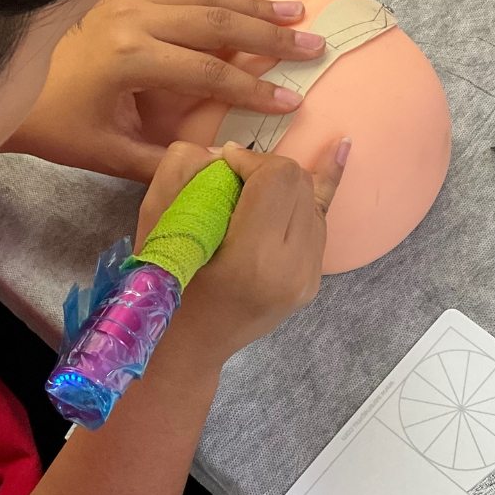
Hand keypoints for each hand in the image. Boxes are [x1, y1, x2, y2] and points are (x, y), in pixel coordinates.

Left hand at [0, 0, 325, 181]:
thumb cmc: (50, 124)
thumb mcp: (106, 152)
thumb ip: (162, 160)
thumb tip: (213, 161)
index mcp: (132, 59)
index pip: (211, 74)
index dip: (255, 88)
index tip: (292, 100)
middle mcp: (132, 18)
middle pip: (215, 24)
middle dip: (268, 37)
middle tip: (312, 43)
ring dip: (244, 1)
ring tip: (287, 10)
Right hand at [136, 138, 350, 368]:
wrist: (187, 344)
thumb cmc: (162, 283)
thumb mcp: (155, 220)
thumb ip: (182, 168)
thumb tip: (226, 152)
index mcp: (252, 259)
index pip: (276, 179)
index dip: (250, 158)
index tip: (223, 164)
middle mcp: (290, 270)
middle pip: (298, 184)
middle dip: (266, 168)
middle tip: (234, 177)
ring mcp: (307, 279)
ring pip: (312, 199)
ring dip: (283, 184)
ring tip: (253, 188)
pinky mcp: (312, 281)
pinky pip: (319, 222)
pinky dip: (318, 189)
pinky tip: (340, 150)